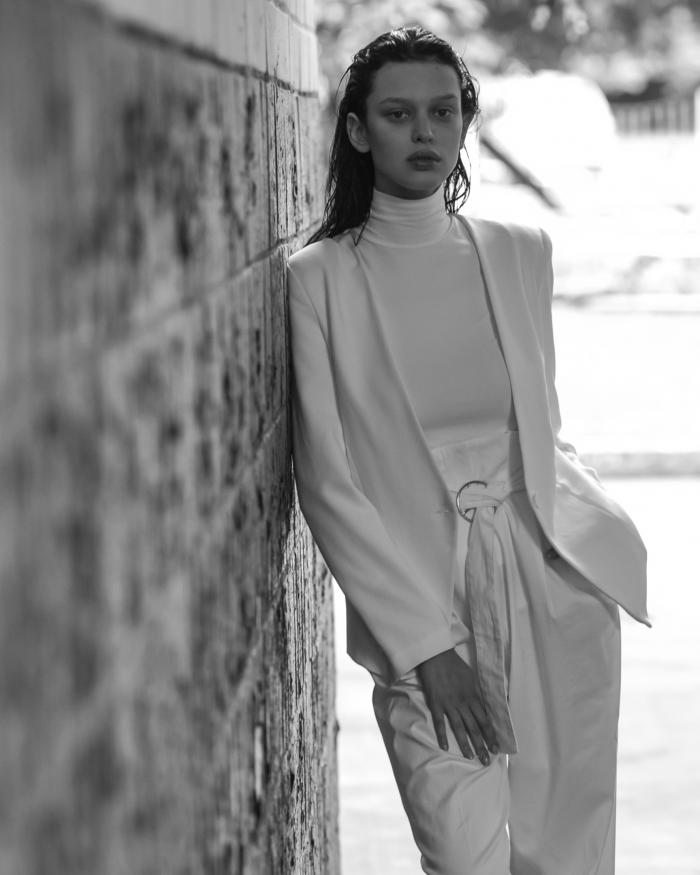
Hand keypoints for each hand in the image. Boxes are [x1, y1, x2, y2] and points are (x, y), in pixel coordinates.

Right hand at [415, 648, 498, 764]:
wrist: (436, 655)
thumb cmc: (455, 664)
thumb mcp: (472, 677)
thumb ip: (478, 693)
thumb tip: (488, 706)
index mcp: (473, 696)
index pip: (485, 720)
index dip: (491, 735)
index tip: (496, 748)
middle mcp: (463, 703)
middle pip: (474, 728)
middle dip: (481, 745)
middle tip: (486, 761)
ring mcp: (449, 704)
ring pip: (459, 728)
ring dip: (466, 744)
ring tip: (471, 757)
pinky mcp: (435, 703)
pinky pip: (439, 722)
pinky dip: (442, 735)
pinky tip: (444, 747)